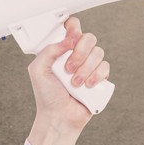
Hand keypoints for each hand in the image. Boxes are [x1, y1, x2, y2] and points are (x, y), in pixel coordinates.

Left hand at [28, 18, 107, 144]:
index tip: (70, 37)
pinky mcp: (100, 77)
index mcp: (61, 49)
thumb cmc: (47, 95)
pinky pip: (105, 67)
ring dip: (85, 69)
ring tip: (75, 83)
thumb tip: (69, 39)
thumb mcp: (38, 69)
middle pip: (89, 38)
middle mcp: (77, 54)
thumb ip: (49, 50)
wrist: (59, 116)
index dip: (74, 28)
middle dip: (80, 53)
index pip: (72, 28)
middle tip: (68, 68)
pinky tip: (87, 86)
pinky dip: (96, 76)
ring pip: (98, 53)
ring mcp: (89, 65)